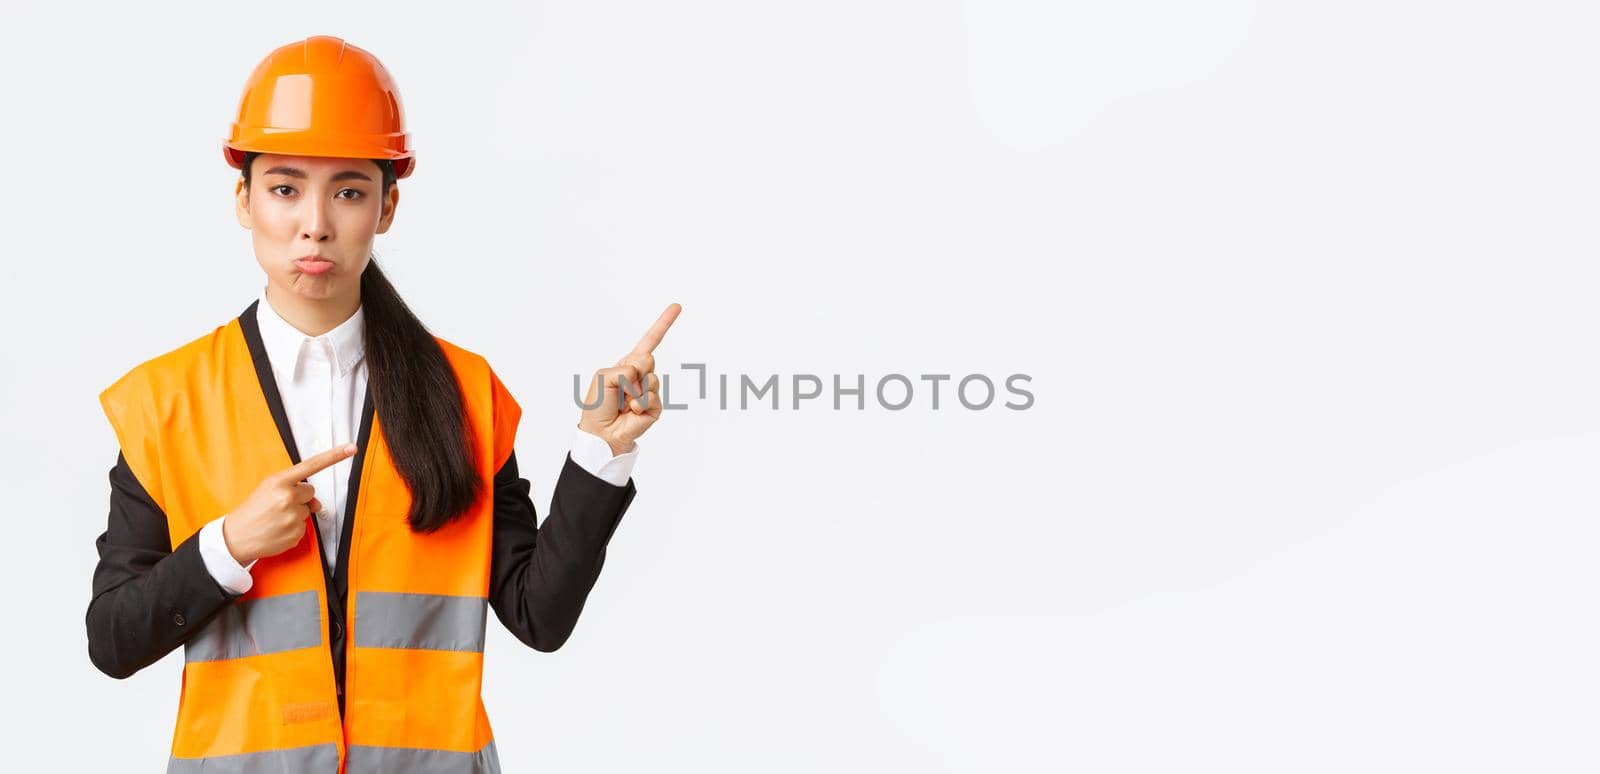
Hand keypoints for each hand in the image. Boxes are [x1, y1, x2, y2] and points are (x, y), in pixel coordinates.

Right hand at [221, 443, 356, 564]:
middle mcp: (288, 497)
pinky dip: (294, 529)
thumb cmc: (252, 510)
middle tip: (279, 505)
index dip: (334, 456)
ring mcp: (293, 516)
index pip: (311, 465)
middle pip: (311, 492)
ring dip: (296, 514)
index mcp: (279, 481)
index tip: (351, 448)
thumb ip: (294, 488)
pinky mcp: (296, 533)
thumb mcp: (267, 489)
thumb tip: (318, 503)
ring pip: (308, 511)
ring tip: (276, 519)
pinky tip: (278, 530)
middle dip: (300, 498)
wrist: (235, 537)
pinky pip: (305, 528)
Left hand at [578, 303, 681, 455]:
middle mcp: (641, 375)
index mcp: (628, 364)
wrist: (601, 432)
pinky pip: (653, 397)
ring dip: (635, 391)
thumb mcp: (604, 376)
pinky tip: (631, 412)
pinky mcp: (655, 407)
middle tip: (622, 387)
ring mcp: (649, 391)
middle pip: (649, 358)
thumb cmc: (598, 405)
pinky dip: (640, 404)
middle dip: (635, 370)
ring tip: (624, 403)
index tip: (676, 307)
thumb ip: (625, 368)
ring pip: (652, 378)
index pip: (649, 341)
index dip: (663, 324)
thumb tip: (643, 376)